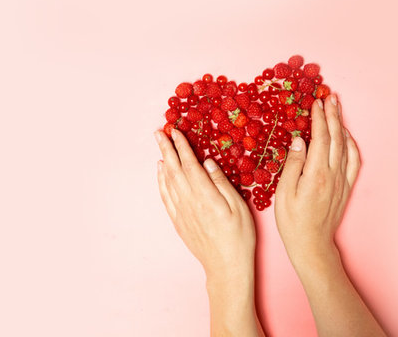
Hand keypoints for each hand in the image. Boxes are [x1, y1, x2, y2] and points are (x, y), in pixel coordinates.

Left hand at [154, 128, 255, 278]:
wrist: (226, 266)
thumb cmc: (239, 237)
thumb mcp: (238, 207)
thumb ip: (221, 183)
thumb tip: (207, 162)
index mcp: (205, 195)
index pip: (189, 164)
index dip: (181, 146)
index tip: (176, 131)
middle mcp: (189, 201)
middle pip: (174, 169)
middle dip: (166, 148)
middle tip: (159, 132)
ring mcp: (181, 212)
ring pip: (167, 181)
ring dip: (162, 161)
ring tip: (159, 146)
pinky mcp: (178, 221)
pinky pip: (165, 196)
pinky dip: (161, 181)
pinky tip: (160, 173)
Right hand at [274, 94, 383, 335]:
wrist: (312, 244)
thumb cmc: (292, 221)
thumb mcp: (284, 193)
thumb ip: (293, 165)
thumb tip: (299, 140)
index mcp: (317, 173)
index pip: (320, 137)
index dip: (319, 118)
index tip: (316, 102)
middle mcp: (334, 174)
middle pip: (336, 137)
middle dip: (333, 115)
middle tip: (330, 97)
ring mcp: (342, 181)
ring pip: (346, 146)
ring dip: (342, 126)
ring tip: (337, 110)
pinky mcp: (345, 187)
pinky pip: (353, 161)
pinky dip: (351, 145)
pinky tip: (346, 137)